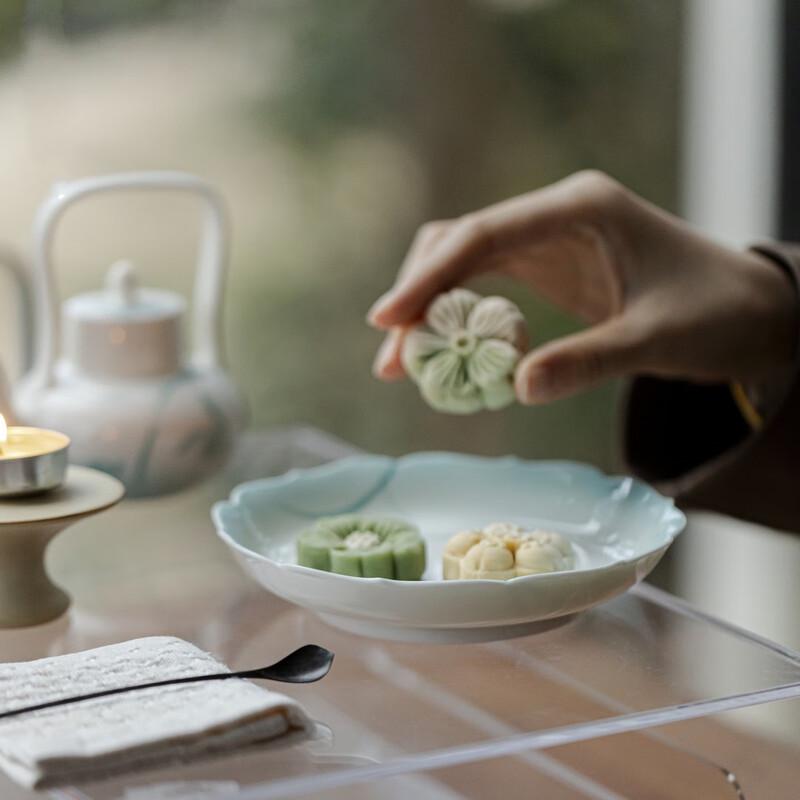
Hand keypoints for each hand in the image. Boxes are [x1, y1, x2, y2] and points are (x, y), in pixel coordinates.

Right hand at [368, 171, 797, 403]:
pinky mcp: (547, 264)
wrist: (749, 309)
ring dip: (428, 308)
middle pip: (458, 241)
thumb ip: (590, 360)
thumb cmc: (716, 314)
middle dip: (418, 296)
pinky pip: (485, 284)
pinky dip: (457, 317)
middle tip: (393, 359)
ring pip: (463, 260)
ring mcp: (548, 237)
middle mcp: (554, 214)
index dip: (427, 277)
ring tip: (403, 364)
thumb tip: (518, 388)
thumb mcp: (658, 340)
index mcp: (580, 208)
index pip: (482, 234)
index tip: (386, 320)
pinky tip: (445, 354)